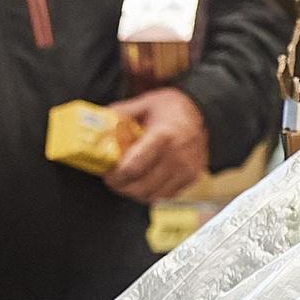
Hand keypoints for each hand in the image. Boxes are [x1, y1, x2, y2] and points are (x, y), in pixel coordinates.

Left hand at [104, 86, 210, 204]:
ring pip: (152, 195)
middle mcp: (178, 156)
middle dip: (121, 186)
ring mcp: (186, 170)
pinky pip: (165, 196)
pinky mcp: (190, 178)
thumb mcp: (144, 103)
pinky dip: (150, 193)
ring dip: (134, 192)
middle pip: (141, 187)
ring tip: (126, 181)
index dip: (115, 175)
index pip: (133, 167)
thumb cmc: (170, 108)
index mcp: (164, 136)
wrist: (202, 112)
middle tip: (112, 179)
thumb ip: (120, 115)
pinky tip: (143, 181)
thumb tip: (96, 126)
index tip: (107, 172)